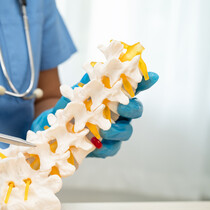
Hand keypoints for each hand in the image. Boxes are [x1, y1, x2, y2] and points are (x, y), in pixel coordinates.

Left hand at [31, 72, 158, 157]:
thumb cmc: (77, 101)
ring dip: (117, 130)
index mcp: (119, 96)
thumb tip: (119, 59)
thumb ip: (104, 75)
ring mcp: (115, 131)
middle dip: (130, 109)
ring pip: (126, 132)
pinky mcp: (104, 147)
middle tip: (119, 107)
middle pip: (136, 111)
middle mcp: (121, 114)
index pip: (137, 87)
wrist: (59, 119)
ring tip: (104, 129)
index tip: (150, 78)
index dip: (145, 82)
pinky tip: (98, 144)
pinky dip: (105, 147)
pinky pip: (111, 149)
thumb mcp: (87, 85)